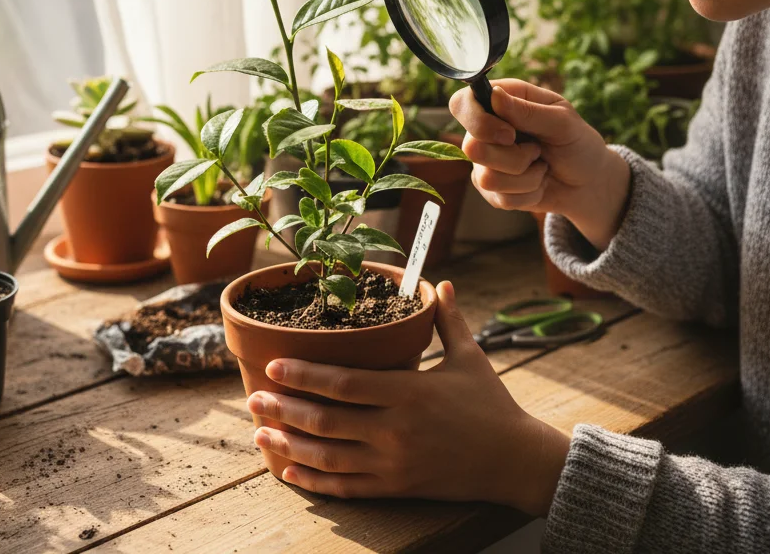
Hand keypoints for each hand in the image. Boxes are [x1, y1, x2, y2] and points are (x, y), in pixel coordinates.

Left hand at [246, 281, 570, 516]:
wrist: (516, 461)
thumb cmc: (491, 404)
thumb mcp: (470, 357)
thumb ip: (448, 319)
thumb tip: (440, 282)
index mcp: (409, 392)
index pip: (344, 383)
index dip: (304, 375)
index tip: (274, 365)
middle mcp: (395, 430)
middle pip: (325, 421)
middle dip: (283, 409)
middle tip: (252, 398)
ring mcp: (394, 463)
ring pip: (327, 458)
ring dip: (288, 447)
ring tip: (259, 434)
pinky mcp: (397, 488)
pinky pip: (346, 488)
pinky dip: (313, 481)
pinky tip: (289, 472)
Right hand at [449, 78, 629, 249]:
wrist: (588, 182)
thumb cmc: (577, 143)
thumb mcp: (563, 122)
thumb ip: (528, 111)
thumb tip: (495, 95)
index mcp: (500, 102)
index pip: (461, 104)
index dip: (478, 121)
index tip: (510, 134)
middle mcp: (485, 131)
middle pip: (472, 147)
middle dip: (515, 157)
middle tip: (538, 151)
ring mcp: (485, 161)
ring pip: (486, 178)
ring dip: (527, 177)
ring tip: (541, 166)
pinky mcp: (491, 189)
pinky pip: (500, 197)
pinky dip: (529, 193)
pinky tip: (538, 182)